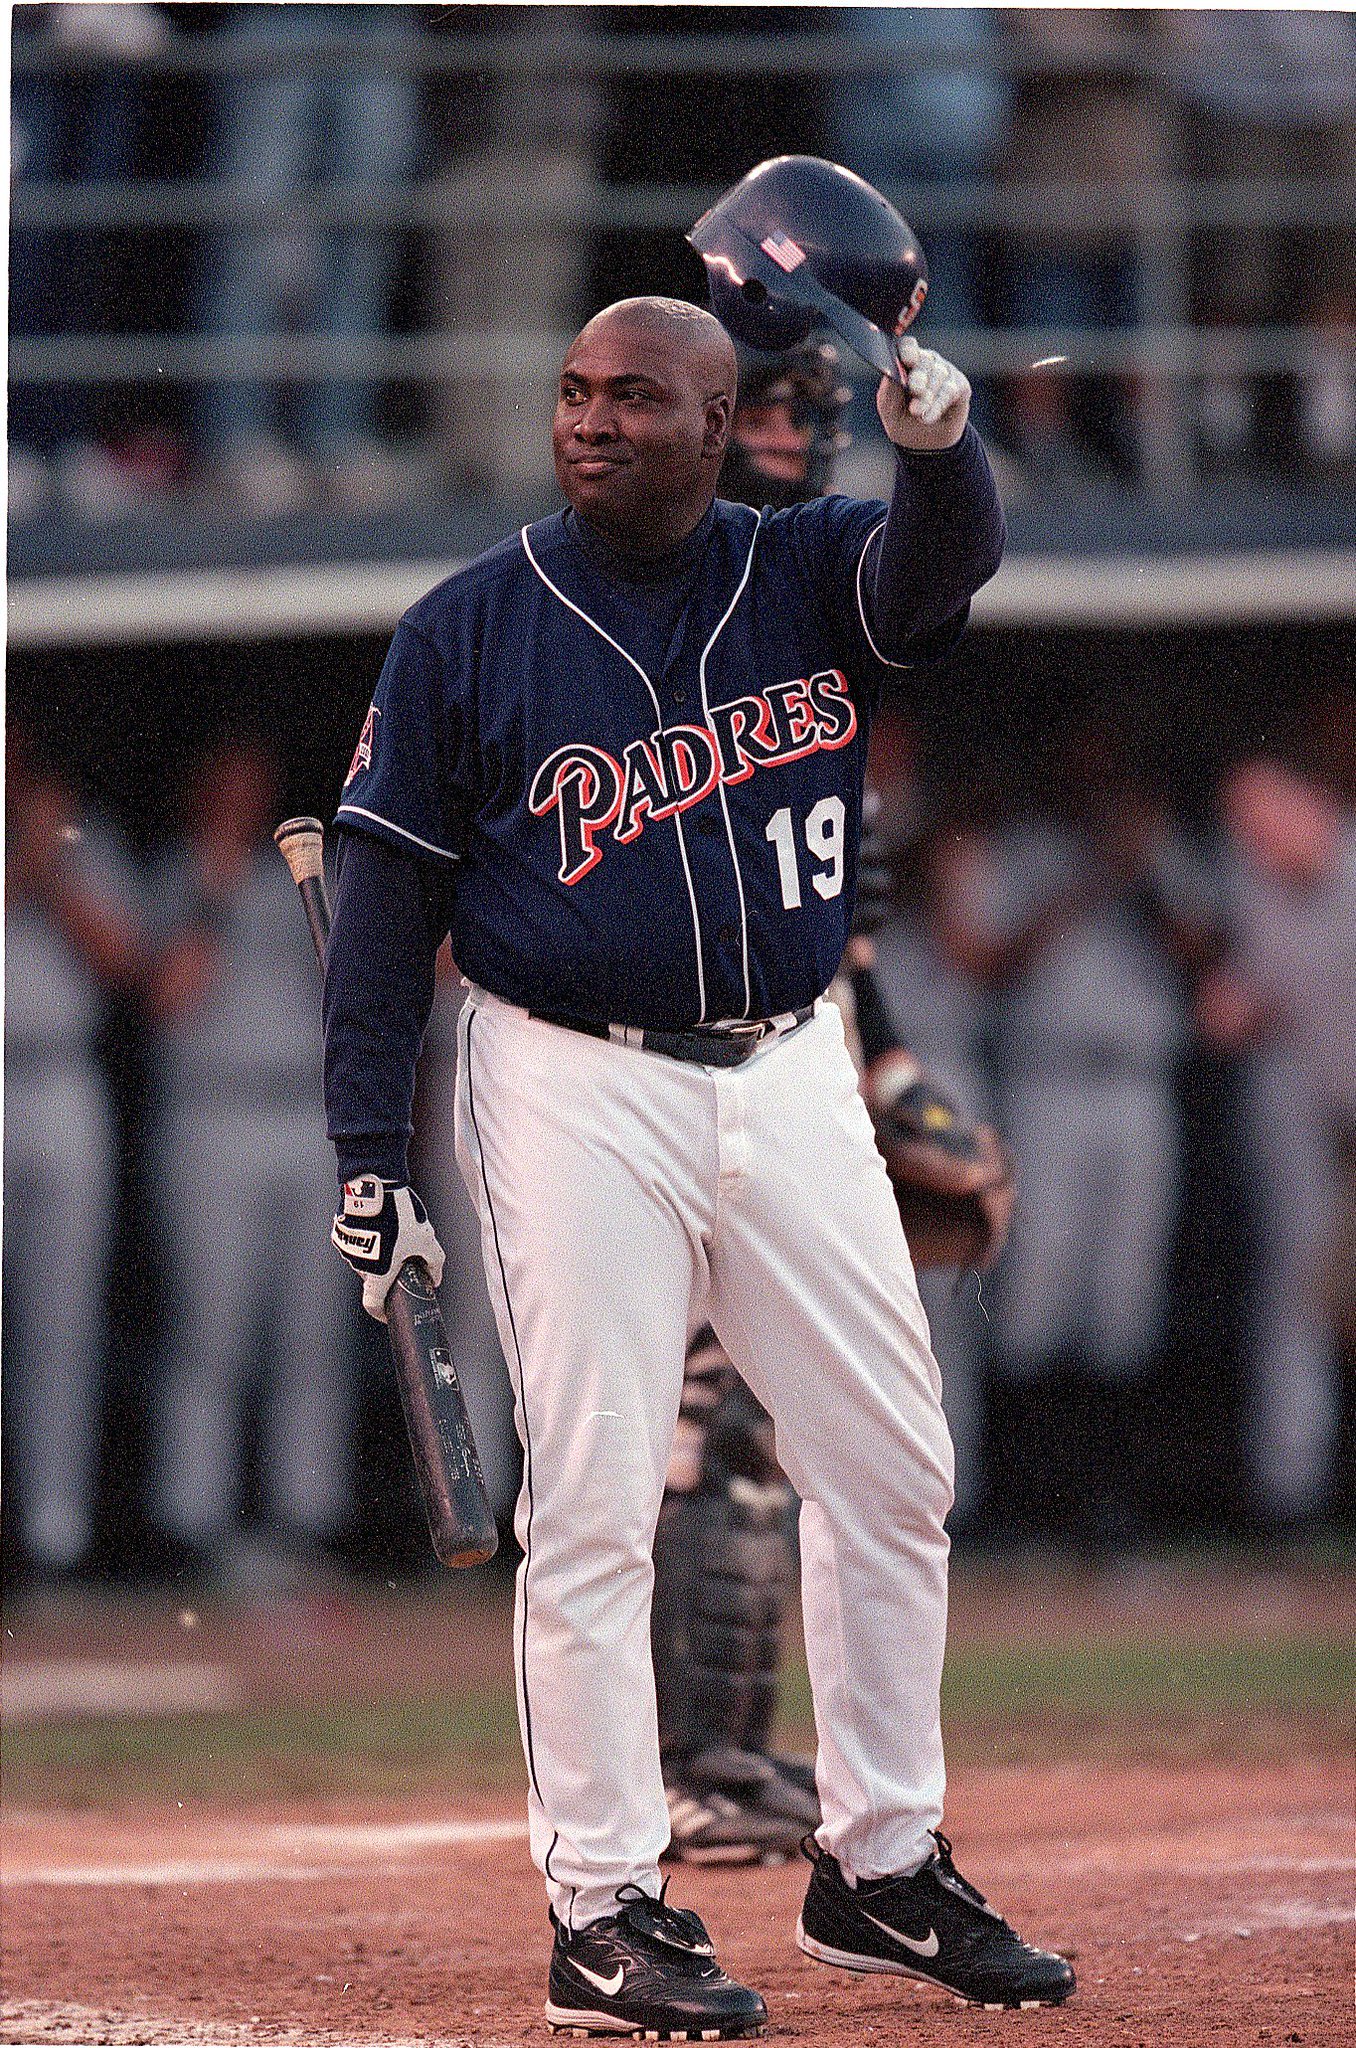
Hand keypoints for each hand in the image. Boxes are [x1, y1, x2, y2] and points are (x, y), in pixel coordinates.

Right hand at [332, 1177, 445, 1322]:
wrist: (374, 1186)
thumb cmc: (400, 1216)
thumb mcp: (426, 1240)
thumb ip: (434, 1263)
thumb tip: (436, 1278)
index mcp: (378, 1273)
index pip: (373, 1305)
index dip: (381, 1312)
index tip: (389, 1311)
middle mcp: (358, 1265)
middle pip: (373, 1277)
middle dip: (388, 1270)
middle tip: (403, 1256)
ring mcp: (347, 1249)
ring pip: (365, 1258)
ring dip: (377, 1252)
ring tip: (393, 1230)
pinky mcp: (341, 1232)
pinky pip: (356, 1241)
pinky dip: (367, 1237)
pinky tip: (379, 1222)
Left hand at [876, 338, 969, 450]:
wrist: (926, 443)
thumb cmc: (904, 421)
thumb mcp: (889, 410)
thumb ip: (888, 392)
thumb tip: (890, 375)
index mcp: (907, 363)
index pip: (908, 346)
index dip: (908, 350)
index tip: (907, 360)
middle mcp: (927, 363)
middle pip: (924, 360)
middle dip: (918, 377)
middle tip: (914, 391)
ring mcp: (945, 372)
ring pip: (939, 375)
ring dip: (927, 396)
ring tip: (918, 414)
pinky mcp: (960, 386)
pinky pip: (950, 390)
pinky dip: (938, 405)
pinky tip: (928, 417)